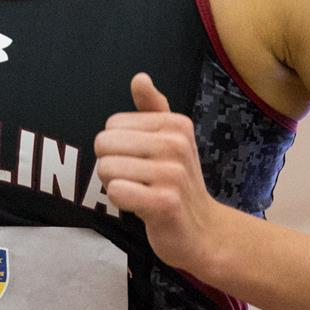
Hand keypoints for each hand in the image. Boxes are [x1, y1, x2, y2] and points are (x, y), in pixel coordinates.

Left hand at [94, 73, 224, 275]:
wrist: (204, 232)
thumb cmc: (178, 182)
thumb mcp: (172, 140)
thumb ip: (153, 108)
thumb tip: (139, 77)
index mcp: (176, 124)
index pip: (112, 124)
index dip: (117, 146)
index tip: (141, 162)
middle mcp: (176, 144)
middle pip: (104, 143)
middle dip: (110, 165)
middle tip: (136, 180)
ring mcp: (172, 174)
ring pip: (106, 169)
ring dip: (114, 186)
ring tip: (139, 193)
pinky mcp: (165, 203)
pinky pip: (116, 192)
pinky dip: (120, 201)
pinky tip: (140, 207)